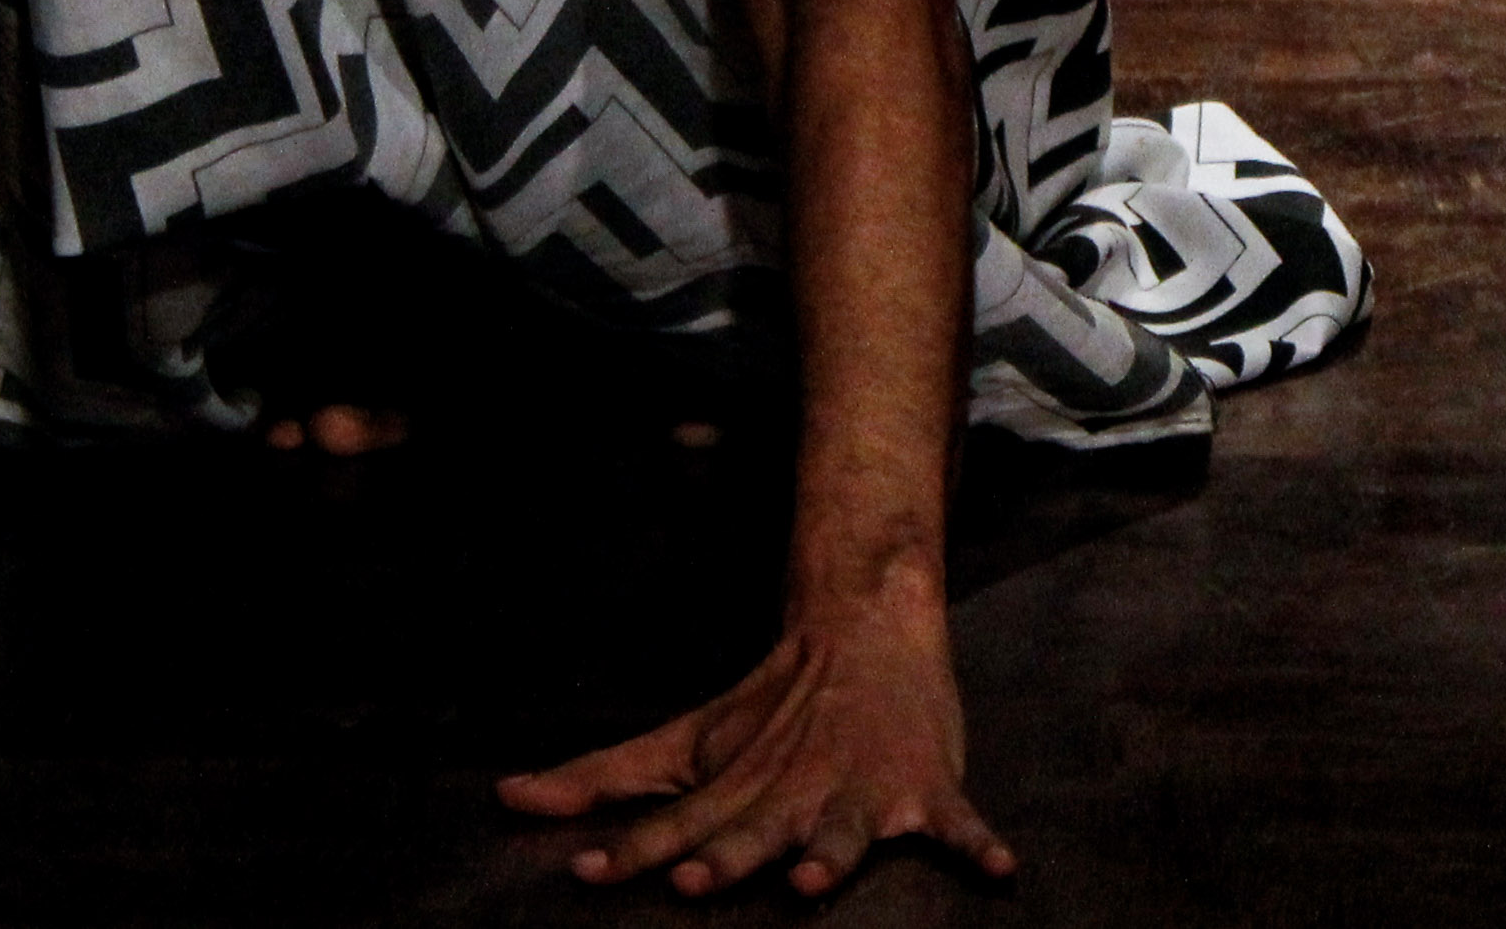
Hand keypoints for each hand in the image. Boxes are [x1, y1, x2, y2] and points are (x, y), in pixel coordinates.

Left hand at [497, 587, 1014, 897]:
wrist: (865, 626)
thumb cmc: (766, 706)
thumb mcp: (683, 740)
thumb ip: (600, 776)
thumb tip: (507, 797)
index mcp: (736, 787)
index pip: (673, 824)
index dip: (632, 849)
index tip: (588, 870)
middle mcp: (792, 792)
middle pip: (752, 832)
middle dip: (724, 856)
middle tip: (694, 879)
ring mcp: (861, 790)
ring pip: (845, 830)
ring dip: (831, 853)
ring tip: (815, 879)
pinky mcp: (924, 788)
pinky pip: (957, 823)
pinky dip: (978, 842)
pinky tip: (998, 869)